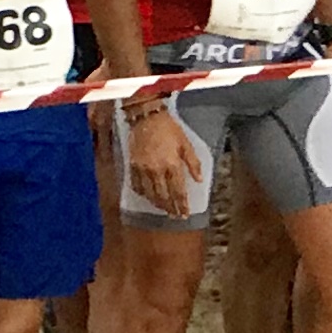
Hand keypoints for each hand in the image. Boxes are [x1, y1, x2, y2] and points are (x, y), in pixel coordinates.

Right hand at [120, 102, 203, 216]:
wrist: (146, 117)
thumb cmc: (169, 129)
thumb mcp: (186, 143)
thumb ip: (193, 163)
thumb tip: (199, 180)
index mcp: (172, 164)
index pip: (178, 191)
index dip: (182, 205)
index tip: (185, 214)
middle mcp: (157, 170)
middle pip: (164, 196)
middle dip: (171, 208)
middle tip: (175, 216)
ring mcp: (143, 169)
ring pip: (150, 194)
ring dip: (158, 204)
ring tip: (164, 209)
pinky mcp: (132, 165)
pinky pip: (136, 185)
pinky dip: (143, 194)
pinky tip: (148, 197)